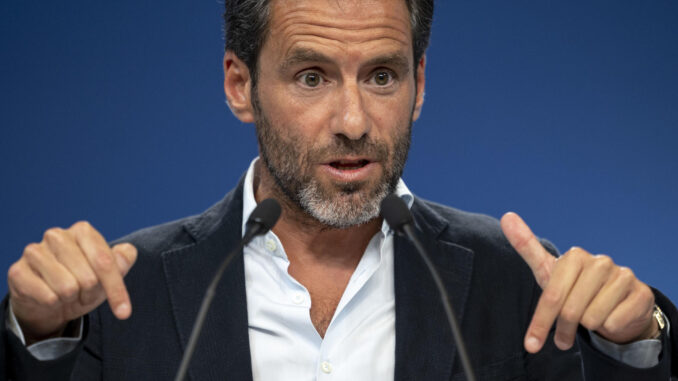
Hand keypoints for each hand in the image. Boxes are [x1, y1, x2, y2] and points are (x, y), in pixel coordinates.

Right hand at [7, 221, 136, 343]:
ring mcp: (35, 251)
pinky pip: (47, 297)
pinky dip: (53, 304)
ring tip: (67, 294)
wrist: (50, 302)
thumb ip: (123, 261)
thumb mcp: (108, 276)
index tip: (124, 312)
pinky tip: (49, 297)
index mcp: (83, 231)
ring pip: (67, 288)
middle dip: (90, 294)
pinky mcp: (18, 271)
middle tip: (83, 293)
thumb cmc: (83, 283)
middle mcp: (57, 235)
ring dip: (71, 298)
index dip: (116, 289)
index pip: (105, 262)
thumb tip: (127, 253)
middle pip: (88, 277)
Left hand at [500, 212, 656, 352]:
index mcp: (575, 256)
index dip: (540, 323)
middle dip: (564, 329)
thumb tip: (507, 216)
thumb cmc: (574, 287)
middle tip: (563, 337)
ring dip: (589, 327)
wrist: (615, 302)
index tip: (530, 345)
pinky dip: (611, 327)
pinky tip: (612, 316)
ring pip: (593, 319)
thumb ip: (526, 246)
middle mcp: (601, 262)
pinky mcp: (642, 293)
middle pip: (571, 311)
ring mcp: (624, 276)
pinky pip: (615, 323)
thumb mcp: (549, 271)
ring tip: (591, 319)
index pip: (552, 297)